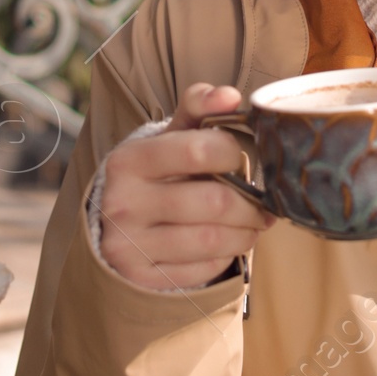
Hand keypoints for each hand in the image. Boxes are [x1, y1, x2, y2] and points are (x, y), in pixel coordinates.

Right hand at [98, 82, 277, 291]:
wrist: (113, 222)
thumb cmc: (155, 172)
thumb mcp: (169, 135)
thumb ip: (199, 108)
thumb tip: (230, 95)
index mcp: (129, 161)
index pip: (200, 151)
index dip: (235, 153)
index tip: (243, 158)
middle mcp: (122, 204)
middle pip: (214, 202)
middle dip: (251, 203)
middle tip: (262, 202)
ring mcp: (129, 246)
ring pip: (213, 240)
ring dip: (246, 232)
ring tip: (253, 223)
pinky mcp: (141, 279)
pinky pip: (204, 269)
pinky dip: (226, 256)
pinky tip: (226, 244)